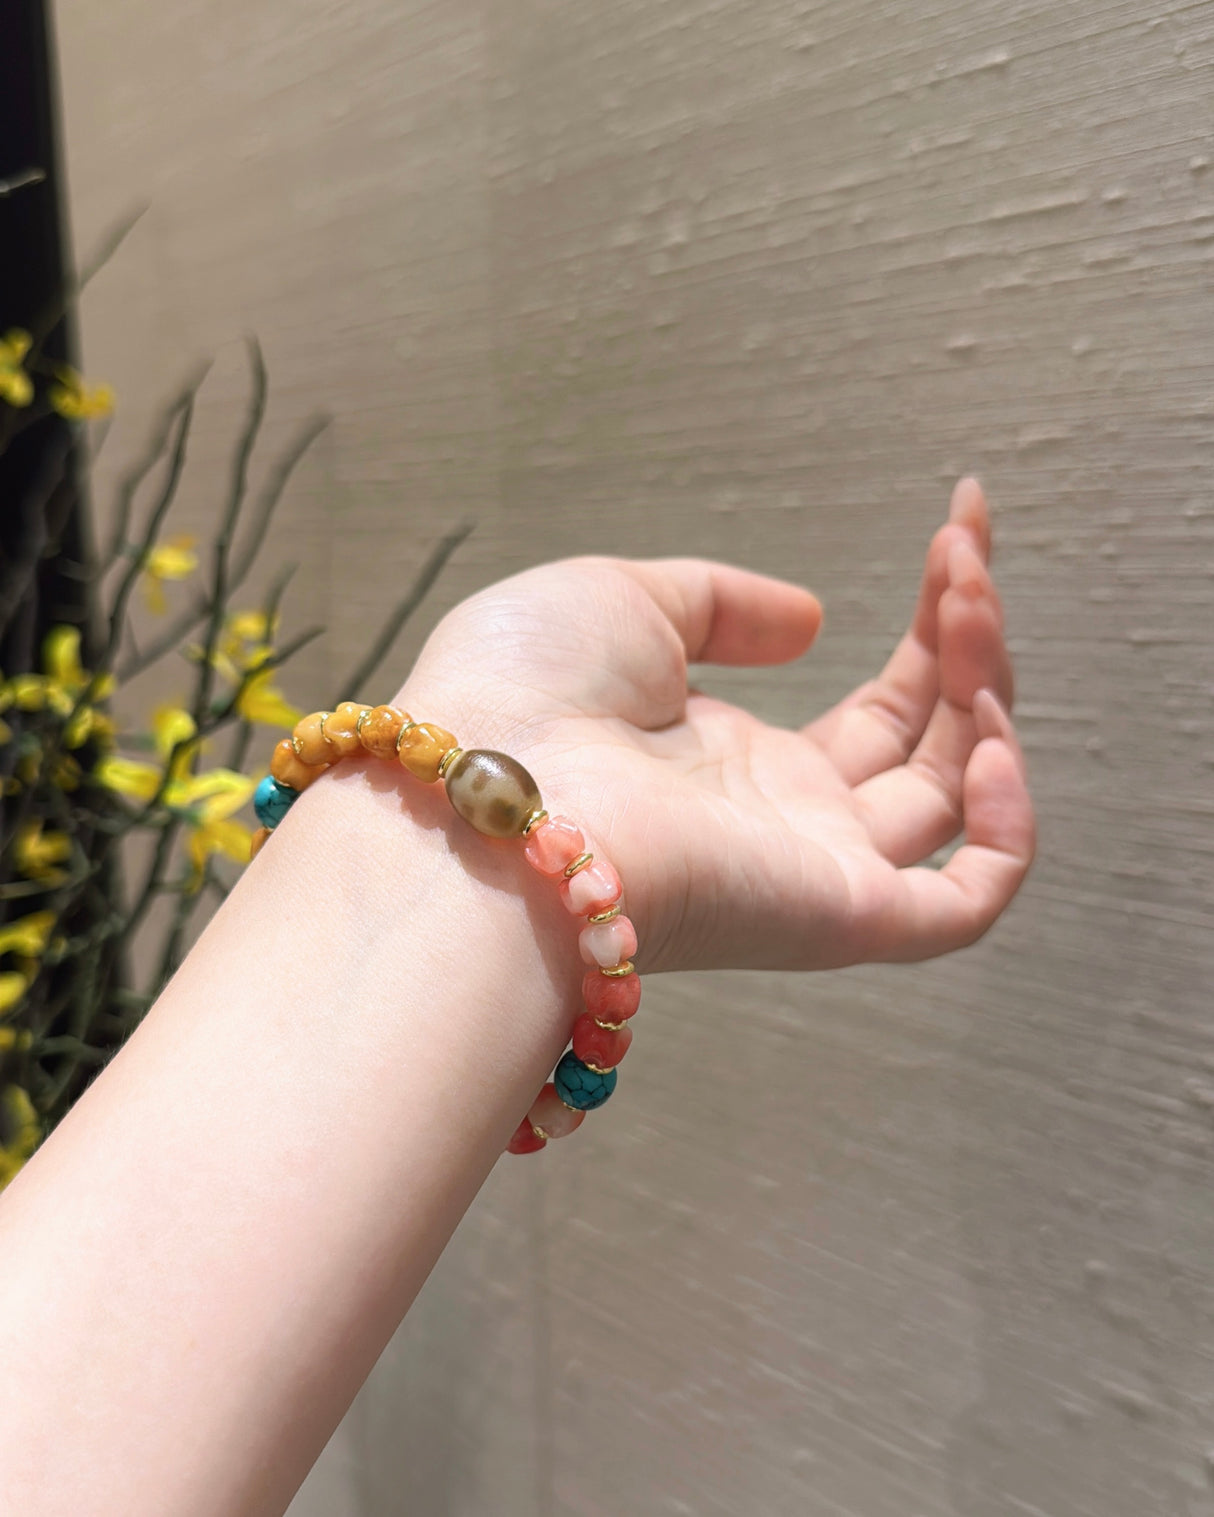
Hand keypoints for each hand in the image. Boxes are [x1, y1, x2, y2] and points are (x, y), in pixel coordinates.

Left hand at [399, 479, 1033, 974]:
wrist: (484, 787)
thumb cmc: (523, 690)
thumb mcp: (626, 600)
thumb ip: (724, 604)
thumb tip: (812, 620)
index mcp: (733, 759)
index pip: (876, 708)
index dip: (930, 623)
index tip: (958, 527)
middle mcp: (782, 819)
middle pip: (920, 742)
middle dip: (963, 636)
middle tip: (965, 543)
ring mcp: (812, 869)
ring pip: (951, 799)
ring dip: (983, 687)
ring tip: (967, 594)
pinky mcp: (835, 916)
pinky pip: (964, 901)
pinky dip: (1008, 827)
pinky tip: (987, 730)